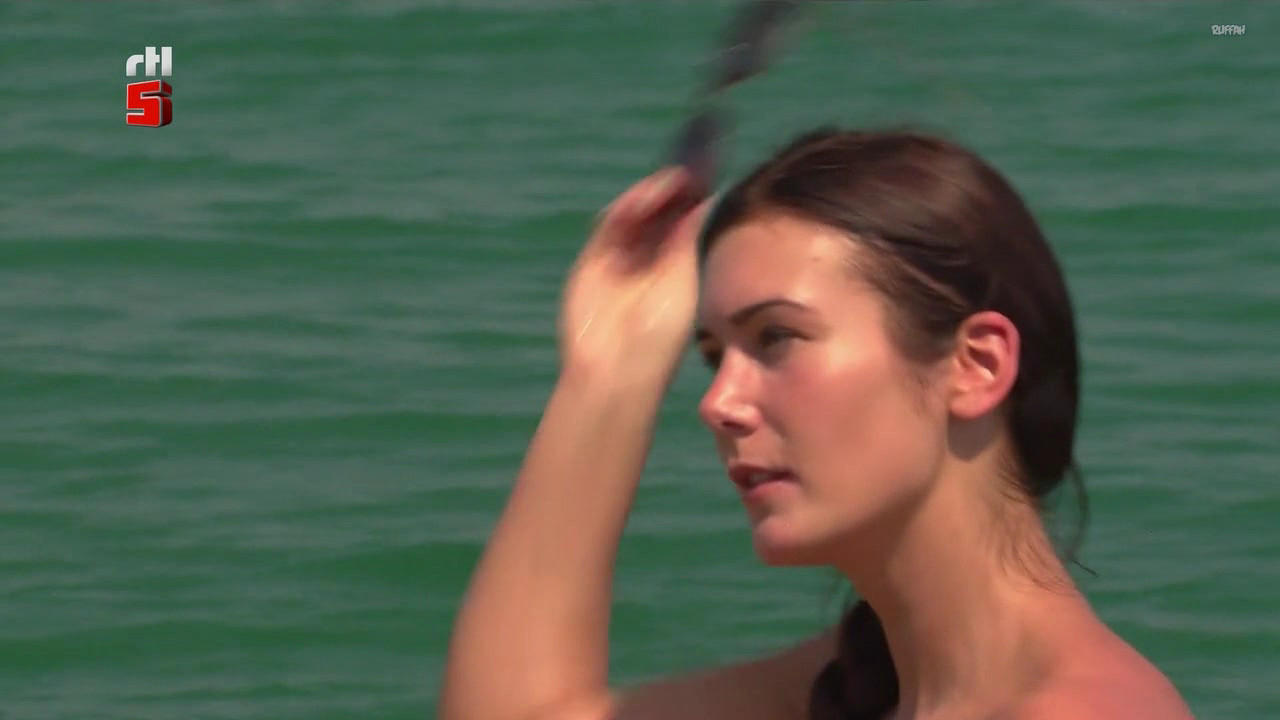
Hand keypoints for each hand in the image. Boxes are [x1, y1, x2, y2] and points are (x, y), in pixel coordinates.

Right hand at [559, 166, 713, 381]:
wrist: (617, 369)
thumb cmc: (658, 336)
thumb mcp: (680, 278)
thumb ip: (684, 237)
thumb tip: (703, 194)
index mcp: (675, 266)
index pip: (685, 218)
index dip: (694, 190)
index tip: (709, 161)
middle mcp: (647, 259)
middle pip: (660, 210)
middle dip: (674, 186)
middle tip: (693, 161)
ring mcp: (619, 259)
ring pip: (636, 214)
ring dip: (652, 194)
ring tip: (673, 179)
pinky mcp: (594, 261)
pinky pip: (611, 226)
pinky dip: (626, 208)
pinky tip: (644, 197)